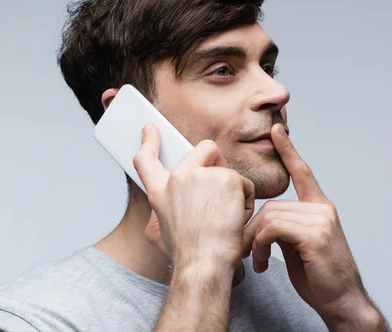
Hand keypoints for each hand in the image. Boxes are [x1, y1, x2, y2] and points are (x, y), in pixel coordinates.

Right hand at [135, 124, 254, 269]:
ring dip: (233, 192)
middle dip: (218, 164)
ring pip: (228, 171)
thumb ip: (168, 207)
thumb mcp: (164, 229)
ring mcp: (200, 175)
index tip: (150, 129)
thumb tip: (173, 205)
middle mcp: (176, 178)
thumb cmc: (189, 253)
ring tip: (225, 218)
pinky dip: (245, 201)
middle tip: (220, 193)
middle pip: (204, 150)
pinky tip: (236, 218)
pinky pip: (244, 183)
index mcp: (159, 191)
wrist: (203, 263)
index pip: (146, 159)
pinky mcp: (225, 178)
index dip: (149, 141)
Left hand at [242, 124, 377, 326]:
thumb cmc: (317, 275)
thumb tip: (258, 220)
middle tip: (248, 250)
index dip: (288, 150)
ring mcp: (320, 220)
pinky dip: (261, 245)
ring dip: (255, 240)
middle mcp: (322, 209)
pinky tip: (263, 262)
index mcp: (319, 207)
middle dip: (252, 228)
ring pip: (269, 216)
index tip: (276, 131)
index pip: (302, 172)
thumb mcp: (297, 244)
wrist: (340, 301)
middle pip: (270, 205)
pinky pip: (273, 228)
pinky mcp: (314, 234)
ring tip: (257, 259)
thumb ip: (283, 224)